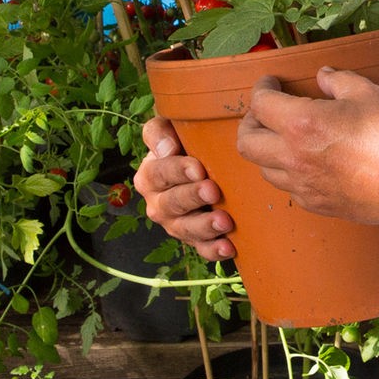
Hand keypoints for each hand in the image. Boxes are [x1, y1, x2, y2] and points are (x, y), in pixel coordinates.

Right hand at [133, 116, 234, 260]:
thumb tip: (167, 148)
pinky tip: (229, 246)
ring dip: (204, 226)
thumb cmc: (184, 142)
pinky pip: (201, 249)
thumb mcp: (168, 128)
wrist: (202, 164)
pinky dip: (213, 250)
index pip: (159, 173)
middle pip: (172, 203)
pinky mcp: (194, 240)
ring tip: (224, 221)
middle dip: (192, 198)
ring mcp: (175, 224)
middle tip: (213, 190)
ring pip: (185, 229)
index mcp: (149, 176)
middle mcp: (158, 203)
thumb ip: (160, 132)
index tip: (198, 168)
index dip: (177, 171)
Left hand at [236, 66, 378, 227]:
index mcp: (302, 125)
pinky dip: (289, 174)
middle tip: (263, 112)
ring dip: (267, 150)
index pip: (260, 104)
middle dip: (249, 122)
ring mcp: (304, 186)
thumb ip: (338, 81)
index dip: (261, 88)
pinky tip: (306, 162)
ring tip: (283, 137)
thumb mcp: (368, 94)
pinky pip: (289, 189)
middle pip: (246, 143)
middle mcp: (294, 158)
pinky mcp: (319, 205)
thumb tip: (324, 75)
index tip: (269, 83)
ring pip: (264, 170)